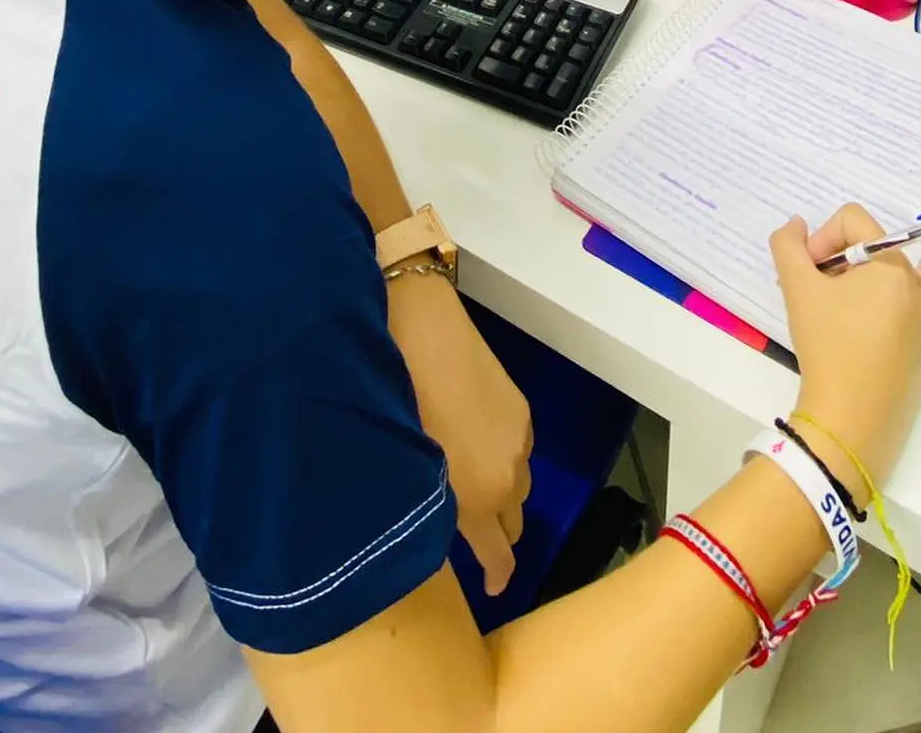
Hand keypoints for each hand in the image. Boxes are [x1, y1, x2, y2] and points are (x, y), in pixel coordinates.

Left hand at [386, 272, 532, 594]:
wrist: (424, 331)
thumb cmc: (400, 400)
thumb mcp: (406, 463)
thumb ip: (428, 505)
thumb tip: (434, 525)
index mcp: (478, 497)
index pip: (500, 555)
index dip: (498, 577)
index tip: (491, 588)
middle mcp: (508, 476)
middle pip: (515, 522)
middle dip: (498, 535)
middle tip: (471, 532)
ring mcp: (518, 440)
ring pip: (519, 485)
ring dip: (502, 494)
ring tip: (471, 481)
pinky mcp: (520, 409)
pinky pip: (519, 450)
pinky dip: (504, 458)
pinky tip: (477, 439)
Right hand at [771, 203, 920, 500]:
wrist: (853, 418)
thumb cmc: (827, 347)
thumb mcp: (797, 289)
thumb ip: (788, 246)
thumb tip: (796, 225)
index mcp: (893, 265)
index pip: (854, 221)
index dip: (822, 237)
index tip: (806, 271)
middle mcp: (920, 286)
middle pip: (874, 250)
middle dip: (839, 265)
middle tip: (815, 295)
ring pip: (897, 278)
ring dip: (867, 283)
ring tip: (842, 312)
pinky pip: (911, 310)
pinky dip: (888, 310)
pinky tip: (862, 335)